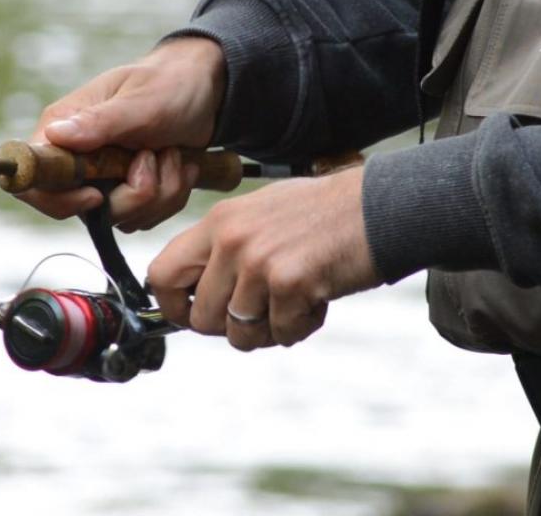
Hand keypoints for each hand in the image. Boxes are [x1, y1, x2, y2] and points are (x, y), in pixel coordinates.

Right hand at [18, 37, 225, 227]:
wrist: (203, 92)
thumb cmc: (167, 85)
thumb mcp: (140, 101)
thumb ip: (100, 122)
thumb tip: (54, 137)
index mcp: (64, 131)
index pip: (34, 180)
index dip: (58, 200)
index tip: (98, 194)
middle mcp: (78, 160)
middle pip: (87, 211)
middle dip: (135, 193)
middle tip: (156, 154)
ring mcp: (106, 180)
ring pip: (124, 218)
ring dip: (161, 191)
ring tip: (172, 153)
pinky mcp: (131, 193)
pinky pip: (147, 217)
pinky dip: (172, 195)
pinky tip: (180, 165)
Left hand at [148, 165, 381, 350]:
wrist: (379, 206)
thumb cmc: (323, 213)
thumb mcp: (261, 215)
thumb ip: (226, 249)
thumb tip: (201, 292)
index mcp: (219, 221)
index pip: (161, 274)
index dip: (172, 306)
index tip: (192, 315)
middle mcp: (231, 240)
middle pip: (200, 318)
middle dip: (230, 326)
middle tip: (261, 313)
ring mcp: (258, 261)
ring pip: (238, 334)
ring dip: (268, 329)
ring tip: (293, 303)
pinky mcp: (289, 283)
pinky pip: (281, 334)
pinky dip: (300, 326)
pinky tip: (316, 300)